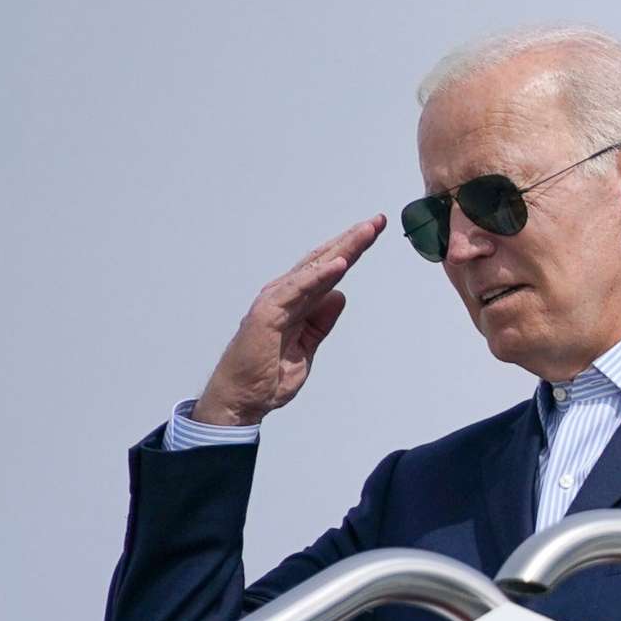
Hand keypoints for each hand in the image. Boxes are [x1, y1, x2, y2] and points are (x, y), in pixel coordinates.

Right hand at [190, 215, 385, 426]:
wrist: (243, 399)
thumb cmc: (268, 375)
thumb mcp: (308, 347)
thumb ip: (321, 322)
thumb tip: (339, 296)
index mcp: (296, 303)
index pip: (328, 271)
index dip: (351, 251)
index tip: (374, 233)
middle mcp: (285, 295)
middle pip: (323, 261)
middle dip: (352, 240)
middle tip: (377, 221)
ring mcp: (275, 301)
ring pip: (313, 269)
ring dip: (341, 249)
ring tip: (365, 232)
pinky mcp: (268, 313)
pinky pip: (298, 290)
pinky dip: (318, 276)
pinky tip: (340, 264)